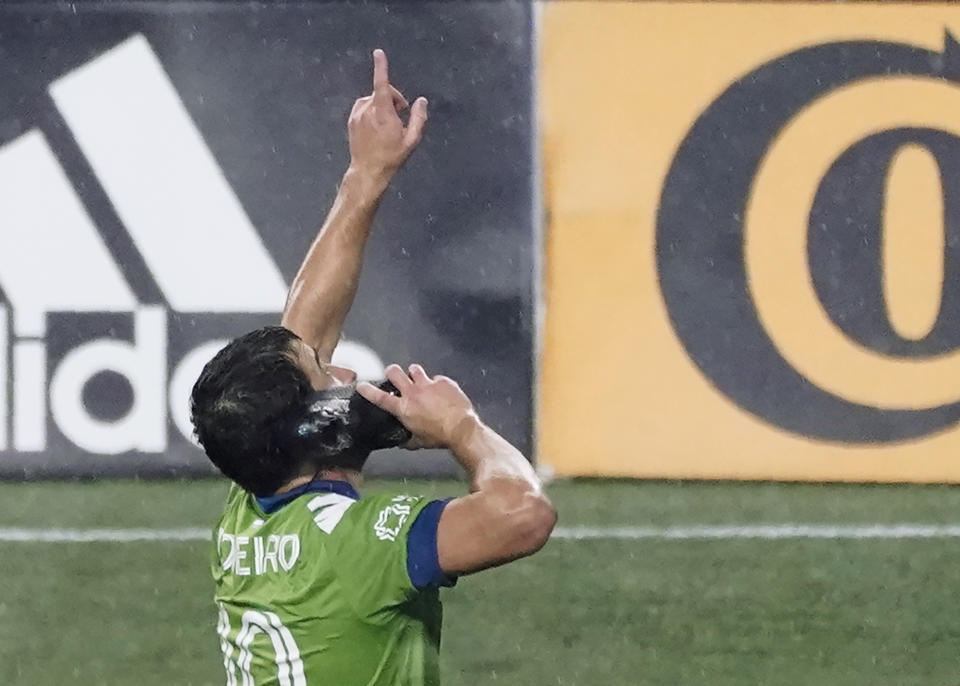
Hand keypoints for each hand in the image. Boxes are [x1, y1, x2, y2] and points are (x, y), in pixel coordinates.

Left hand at [347, 49, 427, 179]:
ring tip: (389, 122)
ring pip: (373, 100)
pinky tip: (378, 125)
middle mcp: (367, 111)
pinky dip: (372, 110)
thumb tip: (422, 101)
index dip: (381, 67)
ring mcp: (357, 115)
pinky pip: (364, 107)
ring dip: (382, 105)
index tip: (378, 53)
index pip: (382, 85)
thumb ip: (419, 118)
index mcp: (383, 113)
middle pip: (382, 93)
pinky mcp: (351, 120)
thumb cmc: (391, 157)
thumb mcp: (411, 140)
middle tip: (402, 114)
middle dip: (393, 98)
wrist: (368, 171)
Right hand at [357, 364, 478, 449]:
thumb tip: (404, 443)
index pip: (380, 398)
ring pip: (414, 369)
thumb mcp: (420, 442)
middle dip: (392, 372)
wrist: (461, 428)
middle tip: (394, 375)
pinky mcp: (443, 381)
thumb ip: (408, 440)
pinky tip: (441, 391)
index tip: (362, 385)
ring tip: (418, 379)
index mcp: (403, 408)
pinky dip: (437, 384)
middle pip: (395, 373)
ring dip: (414, 374)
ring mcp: (428, 384)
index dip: (368, 390)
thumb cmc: (440, 436)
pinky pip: (436, 378)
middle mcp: (413, 393)